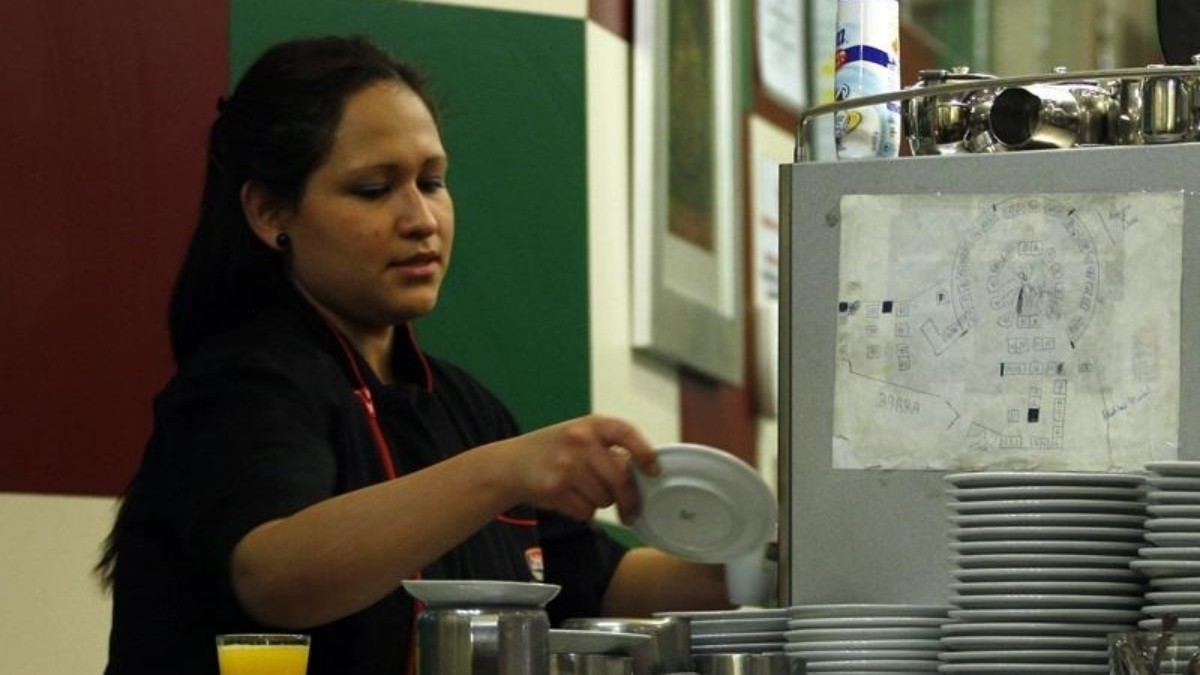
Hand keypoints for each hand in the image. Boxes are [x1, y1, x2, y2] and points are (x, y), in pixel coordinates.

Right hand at [499, 415, 658, 522]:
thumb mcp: (581, 435)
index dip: (645, 453)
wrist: (511, 463)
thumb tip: (642, 475)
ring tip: (584, 491)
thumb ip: (609, 448)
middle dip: (630, 499)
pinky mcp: (553, 488)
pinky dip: (583, 512)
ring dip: (600, 503)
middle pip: (620, 478)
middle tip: (632, 511)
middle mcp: (579, 441)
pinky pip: (586, 512)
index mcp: (591, 424)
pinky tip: (570, 499)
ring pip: (604, 498)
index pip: (627, 434)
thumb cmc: (555, 450)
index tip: (654, 471)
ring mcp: (565, 465)